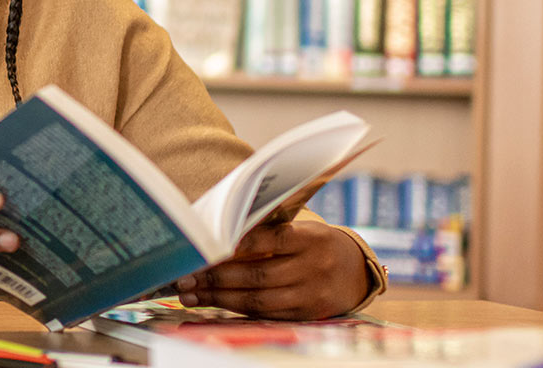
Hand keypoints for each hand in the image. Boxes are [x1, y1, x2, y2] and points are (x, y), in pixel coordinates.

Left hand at [174, 221, 371, 320]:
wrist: (355, 271)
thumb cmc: (315, 243)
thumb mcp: (302, 228)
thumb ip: (268, 228)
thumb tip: (219, 232)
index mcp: (311, 238)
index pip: (271, 238)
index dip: (237, 243)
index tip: (206, 247)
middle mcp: (313, 267)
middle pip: (258, 274)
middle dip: (217, 277)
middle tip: (186, 277)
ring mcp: (311, 294)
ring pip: (259, 299)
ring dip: (220, 298)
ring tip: (192, 295)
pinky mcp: (306, 315)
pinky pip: (267, 314)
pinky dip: (237, 310)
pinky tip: (215, 303)